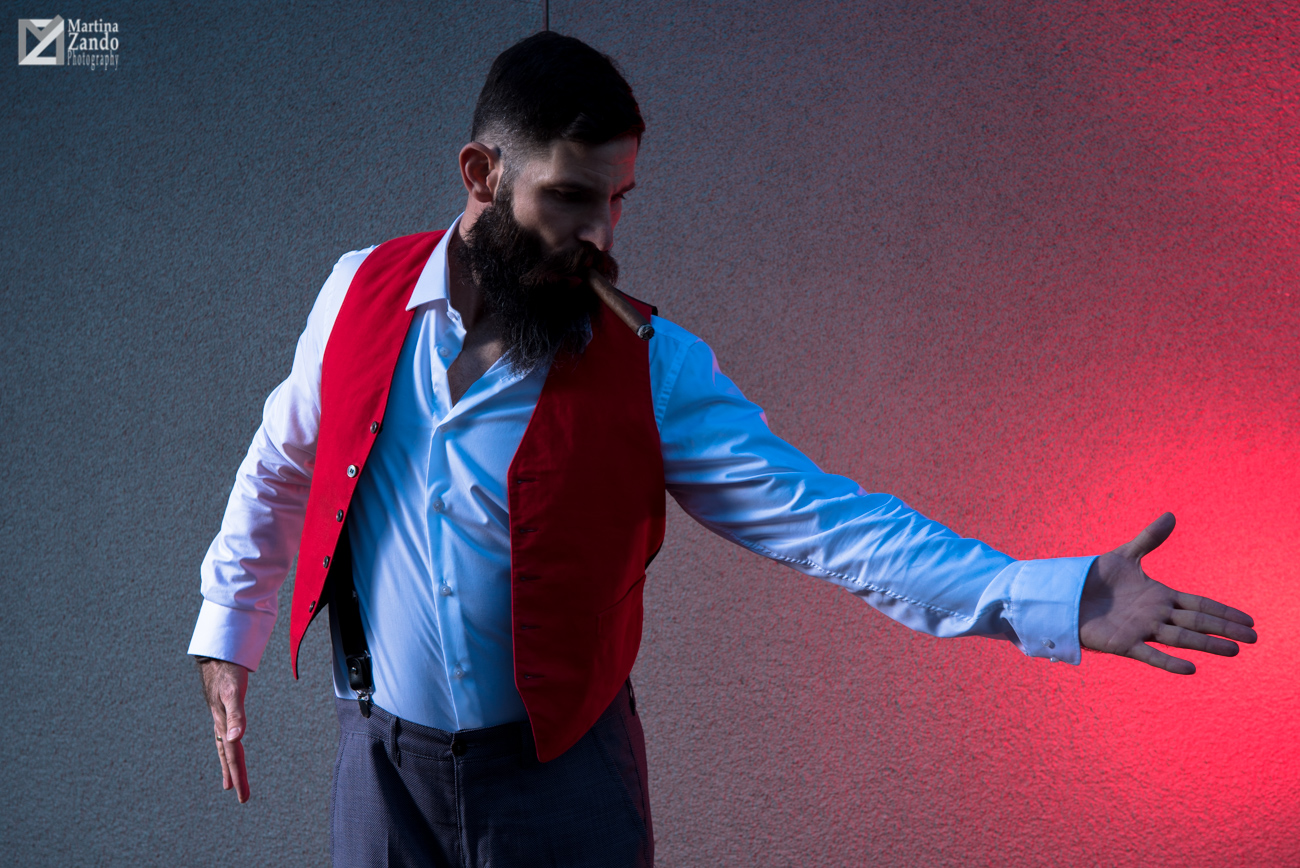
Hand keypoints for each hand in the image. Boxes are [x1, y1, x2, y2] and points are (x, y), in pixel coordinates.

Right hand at [197, 657, 251, 801]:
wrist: (217, 656)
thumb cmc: (227, 673)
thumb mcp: (234, 692)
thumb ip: (236, 715)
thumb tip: (236, 738)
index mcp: (223, 724)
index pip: (233, 755)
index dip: (238, 775)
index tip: (242, 795)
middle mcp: (221, 724)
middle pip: (230, 755)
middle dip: (236, 776)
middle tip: (242, 797)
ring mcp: (220, 718)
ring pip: (226, 748)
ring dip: (230, 766)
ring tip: (231, 783)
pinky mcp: (222, 711)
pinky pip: (224, 736)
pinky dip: (228, 748)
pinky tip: (229, 748)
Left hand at [1078, 512, 1256, 673]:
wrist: (1066, 595)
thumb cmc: (1096, 578)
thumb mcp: (1125, 555)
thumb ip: (1149, 539)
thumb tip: (1171, 515)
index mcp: (1160, 596)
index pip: (1199, 604)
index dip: (1223, 612)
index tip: (1248, 620)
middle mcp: (1156, 615)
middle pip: (1197, 622)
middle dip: (1225, 629)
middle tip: (1253, 638)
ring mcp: (1142, 630)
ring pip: (1181, 638)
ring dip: (1206, 644)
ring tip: (1233, 650)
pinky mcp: (1123, 643)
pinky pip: (1150, 654)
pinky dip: (1169, 662)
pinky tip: (1190, 668)